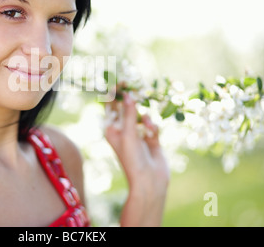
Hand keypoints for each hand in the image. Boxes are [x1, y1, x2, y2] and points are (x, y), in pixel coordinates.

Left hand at [104, 92, 169, 225]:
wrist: (149, 181)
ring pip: (141, 116)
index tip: (122, 82)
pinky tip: (151, 132)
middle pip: (127, 109)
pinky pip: (152, 125)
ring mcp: (138, 134)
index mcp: (112, 130)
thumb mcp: (128, 134)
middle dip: (132, 100)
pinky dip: (152, 126)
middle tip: (137, 87)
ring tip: (145, 119)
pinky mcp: (151, 139)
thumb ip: (129, 113)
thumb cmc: (132, 159)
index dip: (115, 94)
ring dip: (144, 116)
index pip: (111, 108)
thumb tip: (128, 95)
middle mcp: (124, 131)